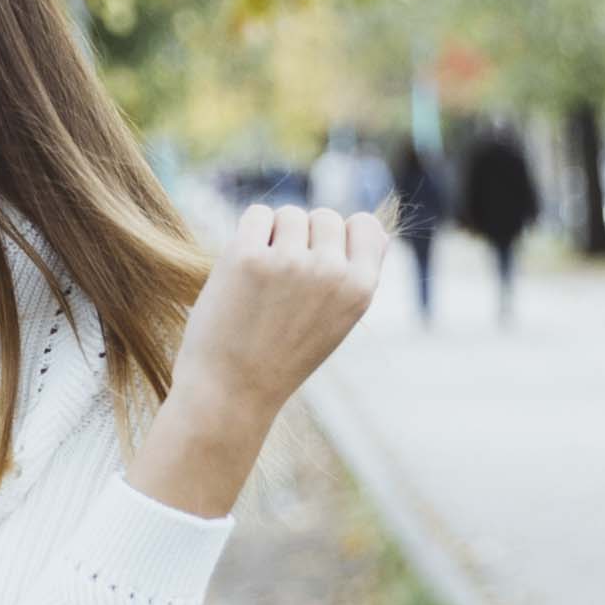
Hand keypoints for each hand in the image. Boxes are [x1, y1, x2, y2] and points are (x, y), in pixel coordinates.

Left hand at [173, 201, 387, 423]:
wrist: (232, 390)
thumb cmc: (282, 355)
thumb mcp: (337, 321)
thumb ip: (355, 275)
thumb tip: (372, 227)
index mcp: (360, 289)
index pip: (365, 226)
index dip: (339, 238)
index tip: (316, 264)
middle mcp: (331, 272)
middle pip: (324, 216)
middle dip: (302, 238)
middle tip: (282, 282)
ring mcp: (290, 261)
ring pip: (289, 214)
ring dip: (274, 237)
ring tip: (262, 281)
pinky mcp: (248, 256)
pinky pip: (256, 214)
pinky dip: (248, 235)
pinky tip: (242, 271)